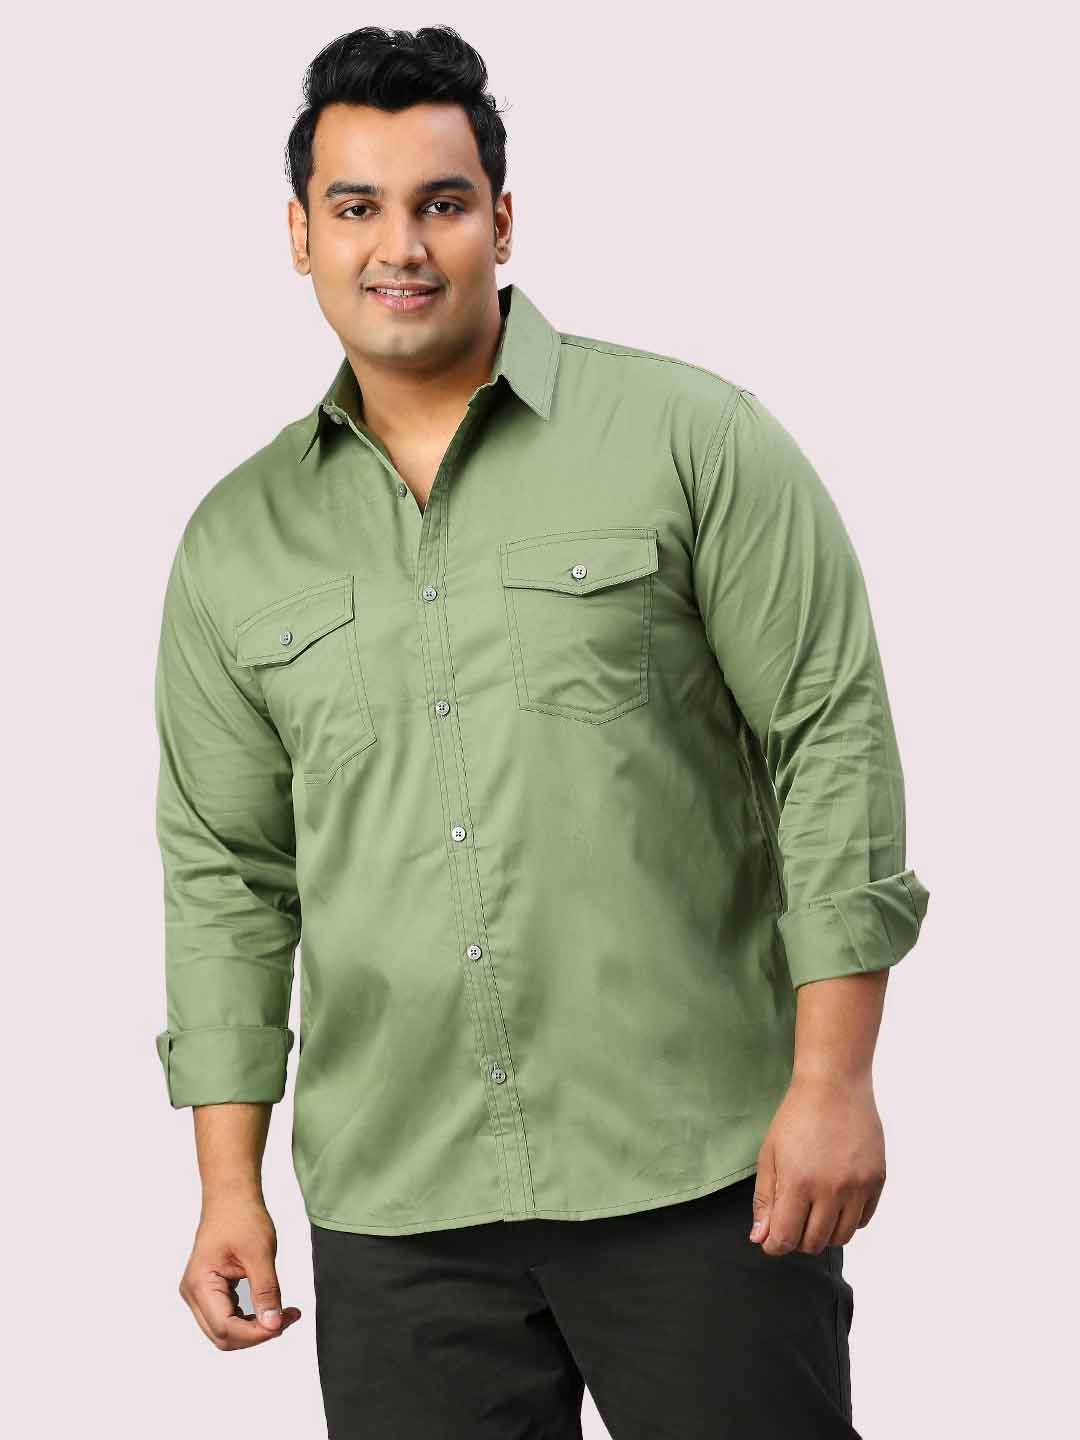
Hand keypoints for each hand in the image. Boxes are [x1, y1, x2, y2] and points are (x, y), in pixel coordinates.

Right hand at [179, 1192, 301, 1349]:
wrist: (231, 1197)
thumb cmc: (241, 1216)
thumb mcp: (260, 1253)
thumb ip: (266, 1291)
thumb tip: (273, 1325)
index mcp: (200, 1283)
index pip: (225, 1328)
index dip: (256, 1333)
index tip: (284, 1322)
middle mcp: (193, 1293)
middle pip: (223, 1335)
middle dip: (256, 1333)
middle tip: (287, 1317)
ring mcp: (199, 1293)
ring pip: (225, 1330)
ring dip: (254, 1328)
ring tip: (282, 1313)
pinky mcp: (209, 1291)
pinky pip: (227, 1317)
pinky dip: (248, 1319)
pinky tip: (268, 1308)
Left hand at [748, 1071, 885, 1255]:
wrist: (834, 1086)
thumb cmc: (796, 1117)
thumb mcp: (770, 1155)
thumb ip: (765, 1199)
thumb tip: (760, 1238)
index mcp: (798, 1182)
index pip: (786, 1237)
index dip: (774, 1244)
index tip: (770, 1240)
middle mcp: (831, 1189)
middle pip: (814, 1242)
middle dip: (797, 1240)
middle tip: (791, 1222)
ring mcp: (858, 1186)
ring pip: (841, 1237)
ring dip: (824, 1233)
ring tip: (813, 1212)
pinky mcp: (877, 1181)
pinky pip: (862, 1220)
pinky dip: (847, 1220)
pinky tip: (835, 1202)